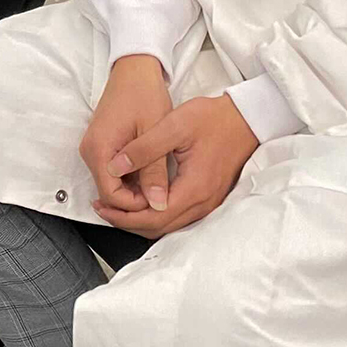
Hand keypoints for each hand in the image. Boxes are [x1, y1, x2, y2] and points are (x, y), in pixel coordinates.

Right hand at [80, 55, 173, 216]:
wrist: (134, 69)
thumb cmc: (144, 94)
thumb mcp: (155, 134)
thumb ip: (154, 173)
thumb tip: (158, 205)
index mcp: (99, 150)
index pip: (111, 196)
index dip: (135, 205)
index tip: (159, 200)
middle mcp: (90, 152)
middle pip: (108, 193)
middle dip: (135, 200)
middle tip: (162, 195)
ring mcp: (94, 149)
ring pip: (111, 184)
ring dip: (134, 190)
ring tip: (159, 183)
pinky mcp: (101, 145)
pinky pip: (112, 173)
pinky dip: (131, 179)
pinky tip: (150, 173)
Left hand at [95, 93, 259, 236]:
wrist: (245, 118)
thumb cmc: (212, 119)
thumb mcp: (174, 125)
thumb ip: (143, 149)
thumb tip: (115, 167)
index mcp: (194, 188)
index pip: (153, 217)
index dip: (124, 216)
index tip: (101, 206)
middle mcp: (204, 203)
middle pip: (160, 227)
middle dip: (128, 222)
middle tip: (102, 208)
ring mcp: (208, 202)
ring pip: (169, 224)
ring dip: (141, 219)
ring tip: (116, 206)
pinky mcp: (209, 197)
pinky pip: (179, 216)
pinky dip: (156, 214)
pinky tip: (141, 200)